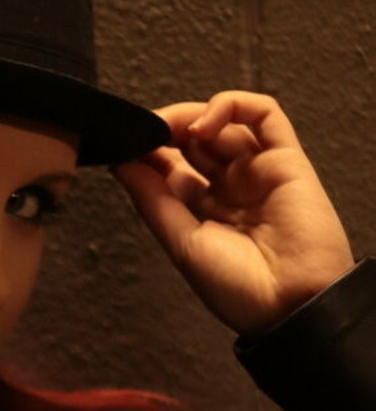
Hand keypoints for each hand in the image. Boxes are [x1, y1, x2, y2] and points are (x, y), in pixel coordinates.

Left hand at [111, 91, 354, 338]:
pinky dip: (233, 105)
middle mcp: (230, 188)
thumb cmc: (236, 288)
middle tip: (144, 130)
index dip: (148, 152)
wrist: (288, 305)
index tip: (124, 145)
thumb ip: (152, 200)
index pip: (171, 168)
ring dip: (192, 116)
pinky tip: (205, 123)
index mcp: (203, 211)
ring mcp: (258, 170)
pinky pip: (265, 114)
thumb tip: (121, 164)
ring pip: (225, 123)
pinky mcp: (286, 158)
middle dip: (166, 130)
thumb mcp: (181, 242)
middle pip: (194, 141)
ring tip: (171, 128)